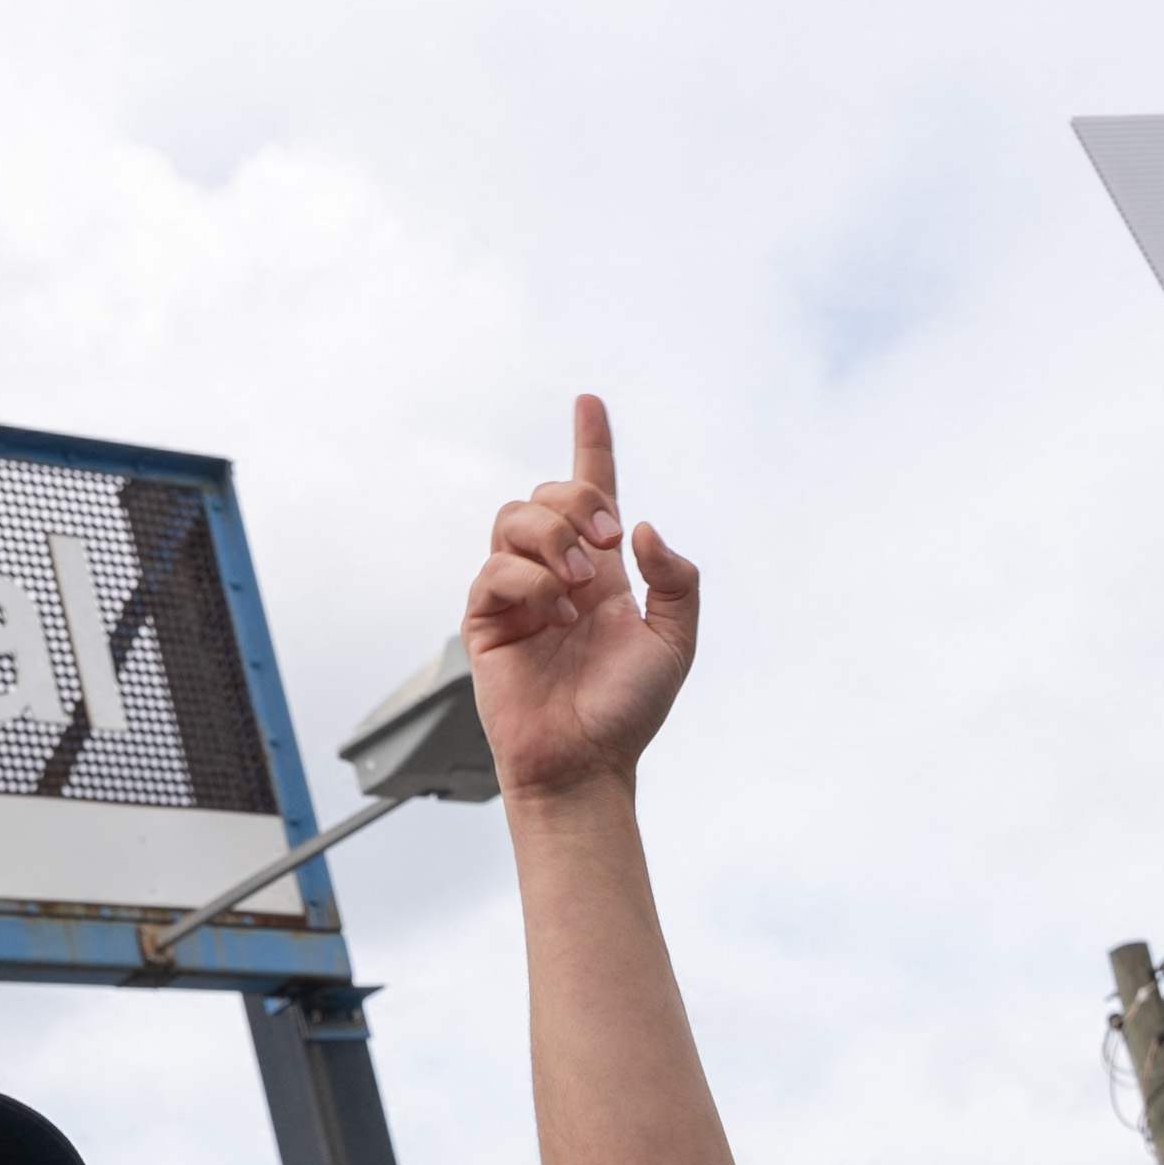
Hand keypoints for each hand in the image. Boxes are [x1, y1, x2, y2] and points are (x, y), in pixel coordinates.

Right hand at [463, 395, 698, 807]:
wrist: (585, 762)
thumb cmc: (627, 711)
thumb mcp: (676, 641)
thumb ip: (677, 580)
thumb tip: (639, 529)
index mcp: (601, 573)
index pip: (592, 492)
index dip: (591, 445)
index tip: (589, 402)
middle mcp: (555, 574)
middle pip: (548, 493)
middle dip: (580, 500)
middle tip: (608, 544)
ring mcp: (517, 594)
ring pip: (514, 518)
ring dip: (554, 537)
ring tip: (580, 584)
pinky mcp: (486, 619)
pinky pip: (496, 568)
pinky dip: (532, 580)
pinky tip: (555, 615)